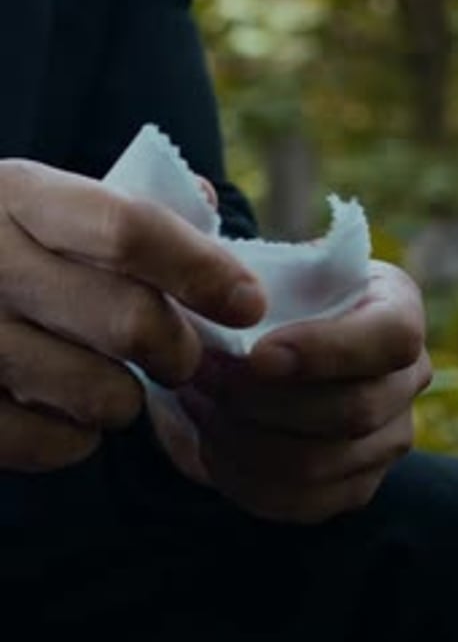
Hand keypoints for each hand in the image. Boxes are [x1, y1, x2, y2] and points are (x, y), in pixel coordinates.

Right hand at [0, 160, 264, 471]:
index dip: (202, 270)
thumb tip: (205, 205)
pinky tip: (61, 409)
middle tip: (180, 358)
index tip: (248, 303)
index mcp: (18, 197)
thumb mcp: (44, 206)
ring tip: (105, 379)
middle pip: (132, 323)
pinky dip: (78, 438)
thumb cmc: (7, 254)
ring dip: (126, 398)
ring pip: (104, 395)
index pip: (129, 229)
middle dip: (179, 352)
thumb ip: (125, 207)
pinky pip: (62, 444)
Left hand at [179, 262, 431, 524]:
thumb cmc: (263, 302)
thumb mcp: (264, 267)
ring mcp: (388, 441)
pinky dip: (242, 478)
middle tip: (199, 378)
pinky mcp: (354, 488)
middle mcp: (408, 380)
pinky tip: (210, 442)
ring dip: (241, 438)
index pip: (391, 338)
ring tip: (197, 405)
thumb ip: (249, 269)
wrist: (261, 354)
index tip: (257, 354)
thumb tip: (210, 256)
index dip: (325, 351)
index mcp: (397, 310)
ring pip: (318, 464)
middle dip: (261, 400)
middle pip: (352, 411)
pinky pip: (299, 502)